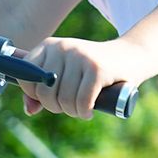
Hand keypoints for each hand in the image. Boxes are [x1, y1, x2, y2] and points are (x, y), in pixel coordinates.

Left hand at [18, 36, 149, 119]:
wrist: (130, 57)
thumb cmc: (92, 71)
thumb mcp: (64, 76)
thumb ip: (41, 92)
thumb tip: (29, 110)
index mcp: (49, 45)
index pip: (26, 76)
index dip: (36, 94)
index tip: (52, 96)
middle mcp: (62, 47)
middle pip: (44, 93)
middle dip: (57, 107)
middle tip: (71, 105)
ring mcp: (80, 56)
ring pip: (63, 100)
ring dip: (73, 111)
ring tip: (82, 106)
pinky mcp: (96, 68)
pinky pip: (81, 103)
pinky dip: (85, 112)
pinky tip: (90, 110)